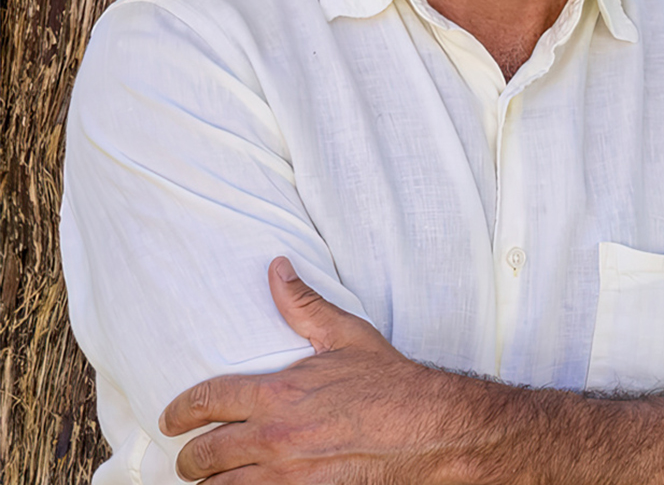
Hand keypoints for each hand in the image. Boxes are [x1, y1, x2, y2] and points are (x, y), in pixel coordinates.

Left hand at [160, 258, 458, 483]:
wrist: (424, 428)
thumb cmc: (386, 380)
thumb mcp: (344, 334)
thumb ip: (302, 304)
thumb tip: (276, 267)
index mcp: (278, 395)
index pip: (208, 401)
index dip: (180, 411)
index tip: (171, 418)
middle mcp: (274, 440)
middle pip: (204, 458)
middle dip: (189, 460)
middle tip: (188, 458)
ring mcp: (288, 477)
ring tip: (211, 481)